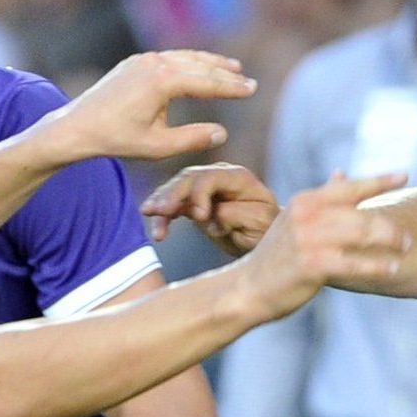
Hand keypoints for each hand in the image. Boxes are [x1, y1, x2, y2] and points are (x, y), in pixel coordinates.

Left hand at [39, 51, 253, 166]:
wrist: (77, 127)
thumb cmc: (117, 140)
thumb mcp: (159, 147)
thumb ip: (192, 139)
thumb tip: (222, 132)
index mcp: (163, 81)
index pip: (206, 82)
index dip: (231, 88)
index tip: (251, 90)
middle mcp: (154, 63)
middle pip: (199, 66)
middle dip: (225, 74)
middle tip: (248, 81)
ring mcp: (143, 60)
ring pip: (185, 58)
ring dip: (209, 63)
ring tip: (231, 67)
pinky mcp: (134, 63)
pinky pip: (170, 58)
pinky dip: (189, 62)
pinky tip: (198, 67)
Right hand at [144, 164, 278, 252]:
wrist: (266, 239)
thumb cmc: (267, 230)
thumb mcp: (259, 223)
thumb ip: (235, 215)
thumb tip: (210, 216)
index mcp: (238, 178)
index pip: (211, 177)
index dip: (200, 193)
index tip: (199, 217)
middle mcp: (219, 177)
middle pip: (189, 178)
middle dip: (172, 194)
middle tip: (159, 211)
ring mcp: (205, 188)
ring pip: (177, 189)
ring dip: (162, 202)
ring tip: (148, 214)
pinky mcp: (194, 202)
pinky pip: (175, 206)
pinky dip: (163, 216)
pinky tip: (157, 230)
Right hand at [233, 172, 408, 320]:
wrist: (249, 287)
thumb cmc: (278, 256)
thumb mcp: (296, 219)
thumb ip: (322, 198)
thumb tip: (342, 173)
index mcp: (306, 201)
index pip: (349, 187)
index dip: (379, 181)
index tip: (404, 176)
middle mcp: (307, 215)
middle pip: (361, 214)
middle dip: (389, 226)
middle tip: (406, 237)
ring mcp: (309, 240)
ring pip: (361, 234)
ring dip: (389, 241)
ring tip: (405, 248)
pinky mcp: (312, 265)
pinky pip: (353, 264)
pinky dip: (375, 265)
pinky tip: (391, 268)